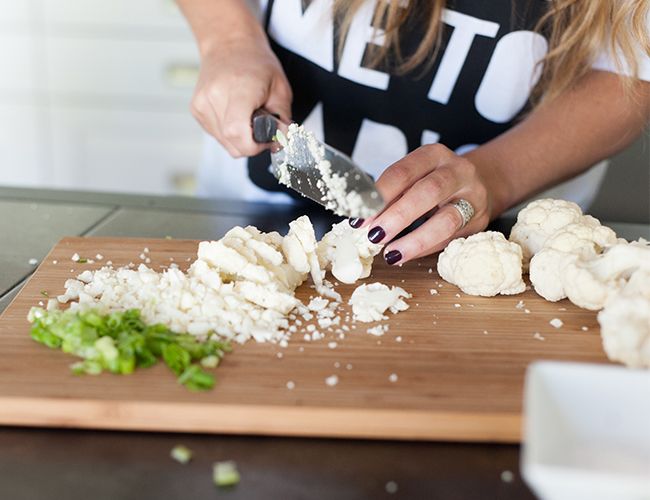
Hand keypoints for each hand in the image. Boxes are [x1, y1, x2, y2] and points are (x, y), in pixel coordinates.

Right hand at [190, 36, 292, 157]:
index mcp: (239, 88)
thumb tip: (282, 141)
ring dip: (240, 138)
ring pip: (224, 143)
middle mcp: (215, 95)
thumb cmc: (255, 62)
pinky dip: (229, 132)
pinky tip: (234, 114)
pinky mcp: (196, 109)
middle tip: (260, 126)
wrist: (229, 43)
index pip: (237, 133)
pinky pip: (216, 135)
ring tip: (246, 115)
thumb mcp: (280, 87)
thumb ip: (283, 119)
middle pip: (232, 144)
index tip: (265, 139)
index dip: (254, 145)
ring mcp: (202, 103)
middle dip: (251, 143)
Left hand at [356, 143, 494, 264]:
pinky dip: (425, 249)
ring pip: (446, 220)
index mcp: (434, 155)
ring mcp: (473, 197)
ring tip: (391, 252)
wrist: (478, 186)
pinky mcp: (478, 222)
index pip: (403, 172)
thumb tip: (364, 221)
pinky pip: (451, 239)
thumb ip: (392, 195)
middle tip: (375, 235)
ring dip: (415, 240)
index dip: (379, 195)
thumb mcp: (414, 178)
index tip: (360, 217)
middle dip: (398, 216)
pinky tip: (406, 254)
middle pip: (428, 191)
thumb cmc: (435, 183)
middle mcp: (457, 171)